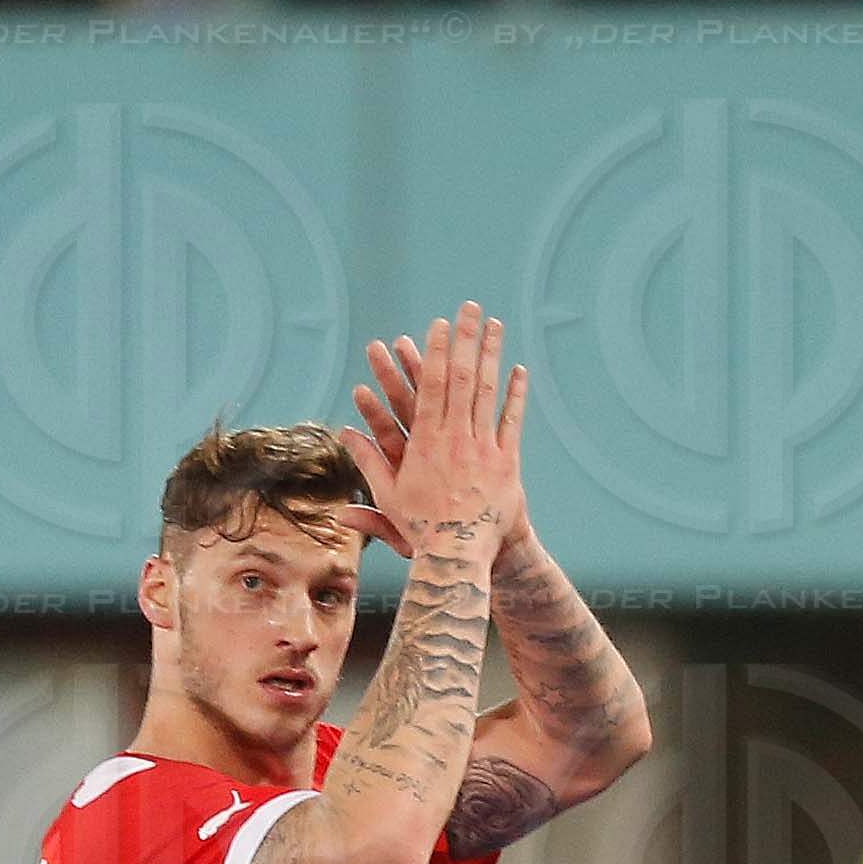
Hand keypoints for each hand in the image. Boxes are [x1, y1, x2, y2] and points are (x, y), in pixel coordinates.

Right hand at [343, 307, 524, 564]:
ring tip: (494, 325)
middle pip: (462, 379)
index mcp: (425, 443)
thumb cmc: (418, 528)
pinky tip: (518, 370)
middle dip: (464, 340)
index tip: (437, 326)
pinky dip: (515, 394)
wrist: (458, 555)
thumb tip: (344, 433)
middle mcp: (456, 438)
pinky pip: (511, 421)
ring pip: (488, 392)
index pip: (431, 387)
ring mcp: (483, 447)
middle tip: (468, 308)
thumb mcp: (387, 495)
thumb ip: (369, 461)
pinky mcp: (505, 461)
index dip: (435, 353)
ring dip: (491, 355)